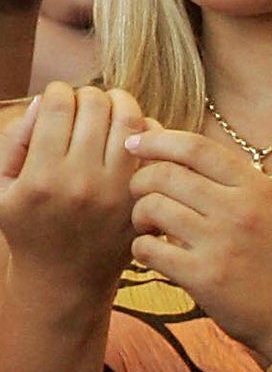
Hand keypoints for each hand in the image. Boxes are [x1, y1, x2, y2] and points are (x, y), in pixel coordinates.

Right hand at [0, 83, 147, 288]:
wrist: (66, 278)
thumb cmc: (28, 227)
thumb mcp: (1, 188)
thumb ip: (15, 140)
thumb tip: (46, 101)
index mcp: (42, 178)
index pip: (59, 106)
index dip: (57, 92)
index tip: (57, 99)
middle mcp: (84, 183)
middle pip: (96, 106)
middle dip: (88, 95)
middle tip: (84, 104)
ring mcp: (120, 192)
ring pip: (130, 120)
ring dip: (119, 104)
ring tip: (109, 108)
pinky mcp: (144, 198)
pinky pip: (156, 148)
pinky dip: (146, 130)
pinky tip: (129, 135)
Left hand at [126, 129, 271, 360]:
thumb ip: (233, 185)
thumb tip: (177, 156)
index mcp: (258, 188)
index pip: (196, 147)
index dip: (157, 140)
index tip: (135, 142)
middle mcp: (240, 209)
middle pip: (163, 174)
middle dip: (140, 182)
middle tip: (142, 197)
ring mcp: (221, 242)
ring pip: (151, 208)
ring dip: (139, 217)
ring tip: (151, 229)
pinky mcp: (203, 277)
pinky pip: (147, 249)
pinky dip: (142, 249)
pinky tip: (155, 256)